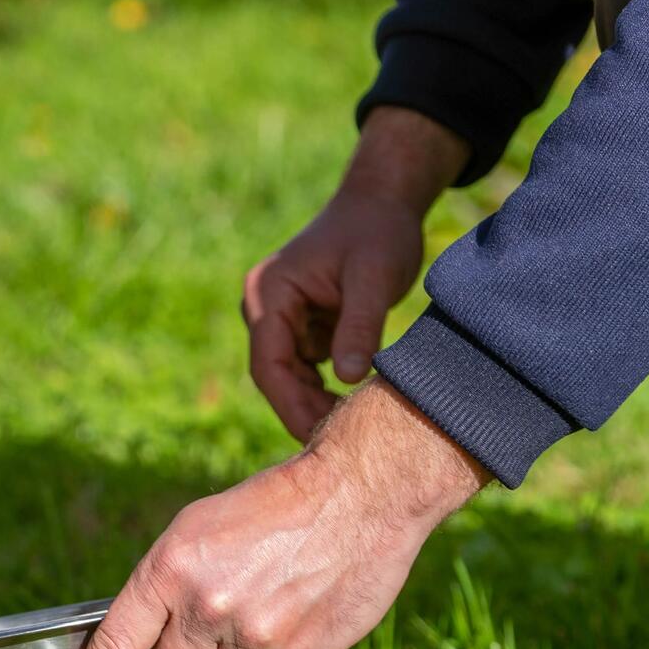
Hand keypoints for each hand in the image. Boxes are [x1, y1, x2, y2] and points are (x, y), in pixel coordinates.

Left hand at [59, 379, 487, 648]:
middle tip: (206, 623)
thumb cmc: (269, 506)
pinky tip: (292, 609)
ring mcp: (258, 637)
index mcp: (171, 569)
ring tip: (259, 604)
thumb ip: (165, 588)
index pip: (116, 648)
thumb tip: (144, 647)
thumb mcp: (197, 529)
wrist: (357, 495)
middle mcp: (209, 609)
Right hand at [243, 106, 467, 439]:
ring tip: (349, 432)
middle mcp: (265, 306)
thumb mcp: (374, 277)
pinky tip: (350, 408)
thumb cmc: (378, 232)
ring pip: (288, 375)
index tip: (324, 437)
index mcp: (269, 293)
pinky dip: (323, 388)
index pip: (269, 362)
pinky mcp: (301, 323)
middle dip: (302, 409)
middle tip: (341, 446)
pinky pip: (304, 366)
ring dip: (312, 403)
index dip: (292, 404)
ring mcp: (281, 316)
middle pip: (274, 374)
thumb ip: (359, 326)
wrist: (383, 202)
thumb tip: (349, 379)